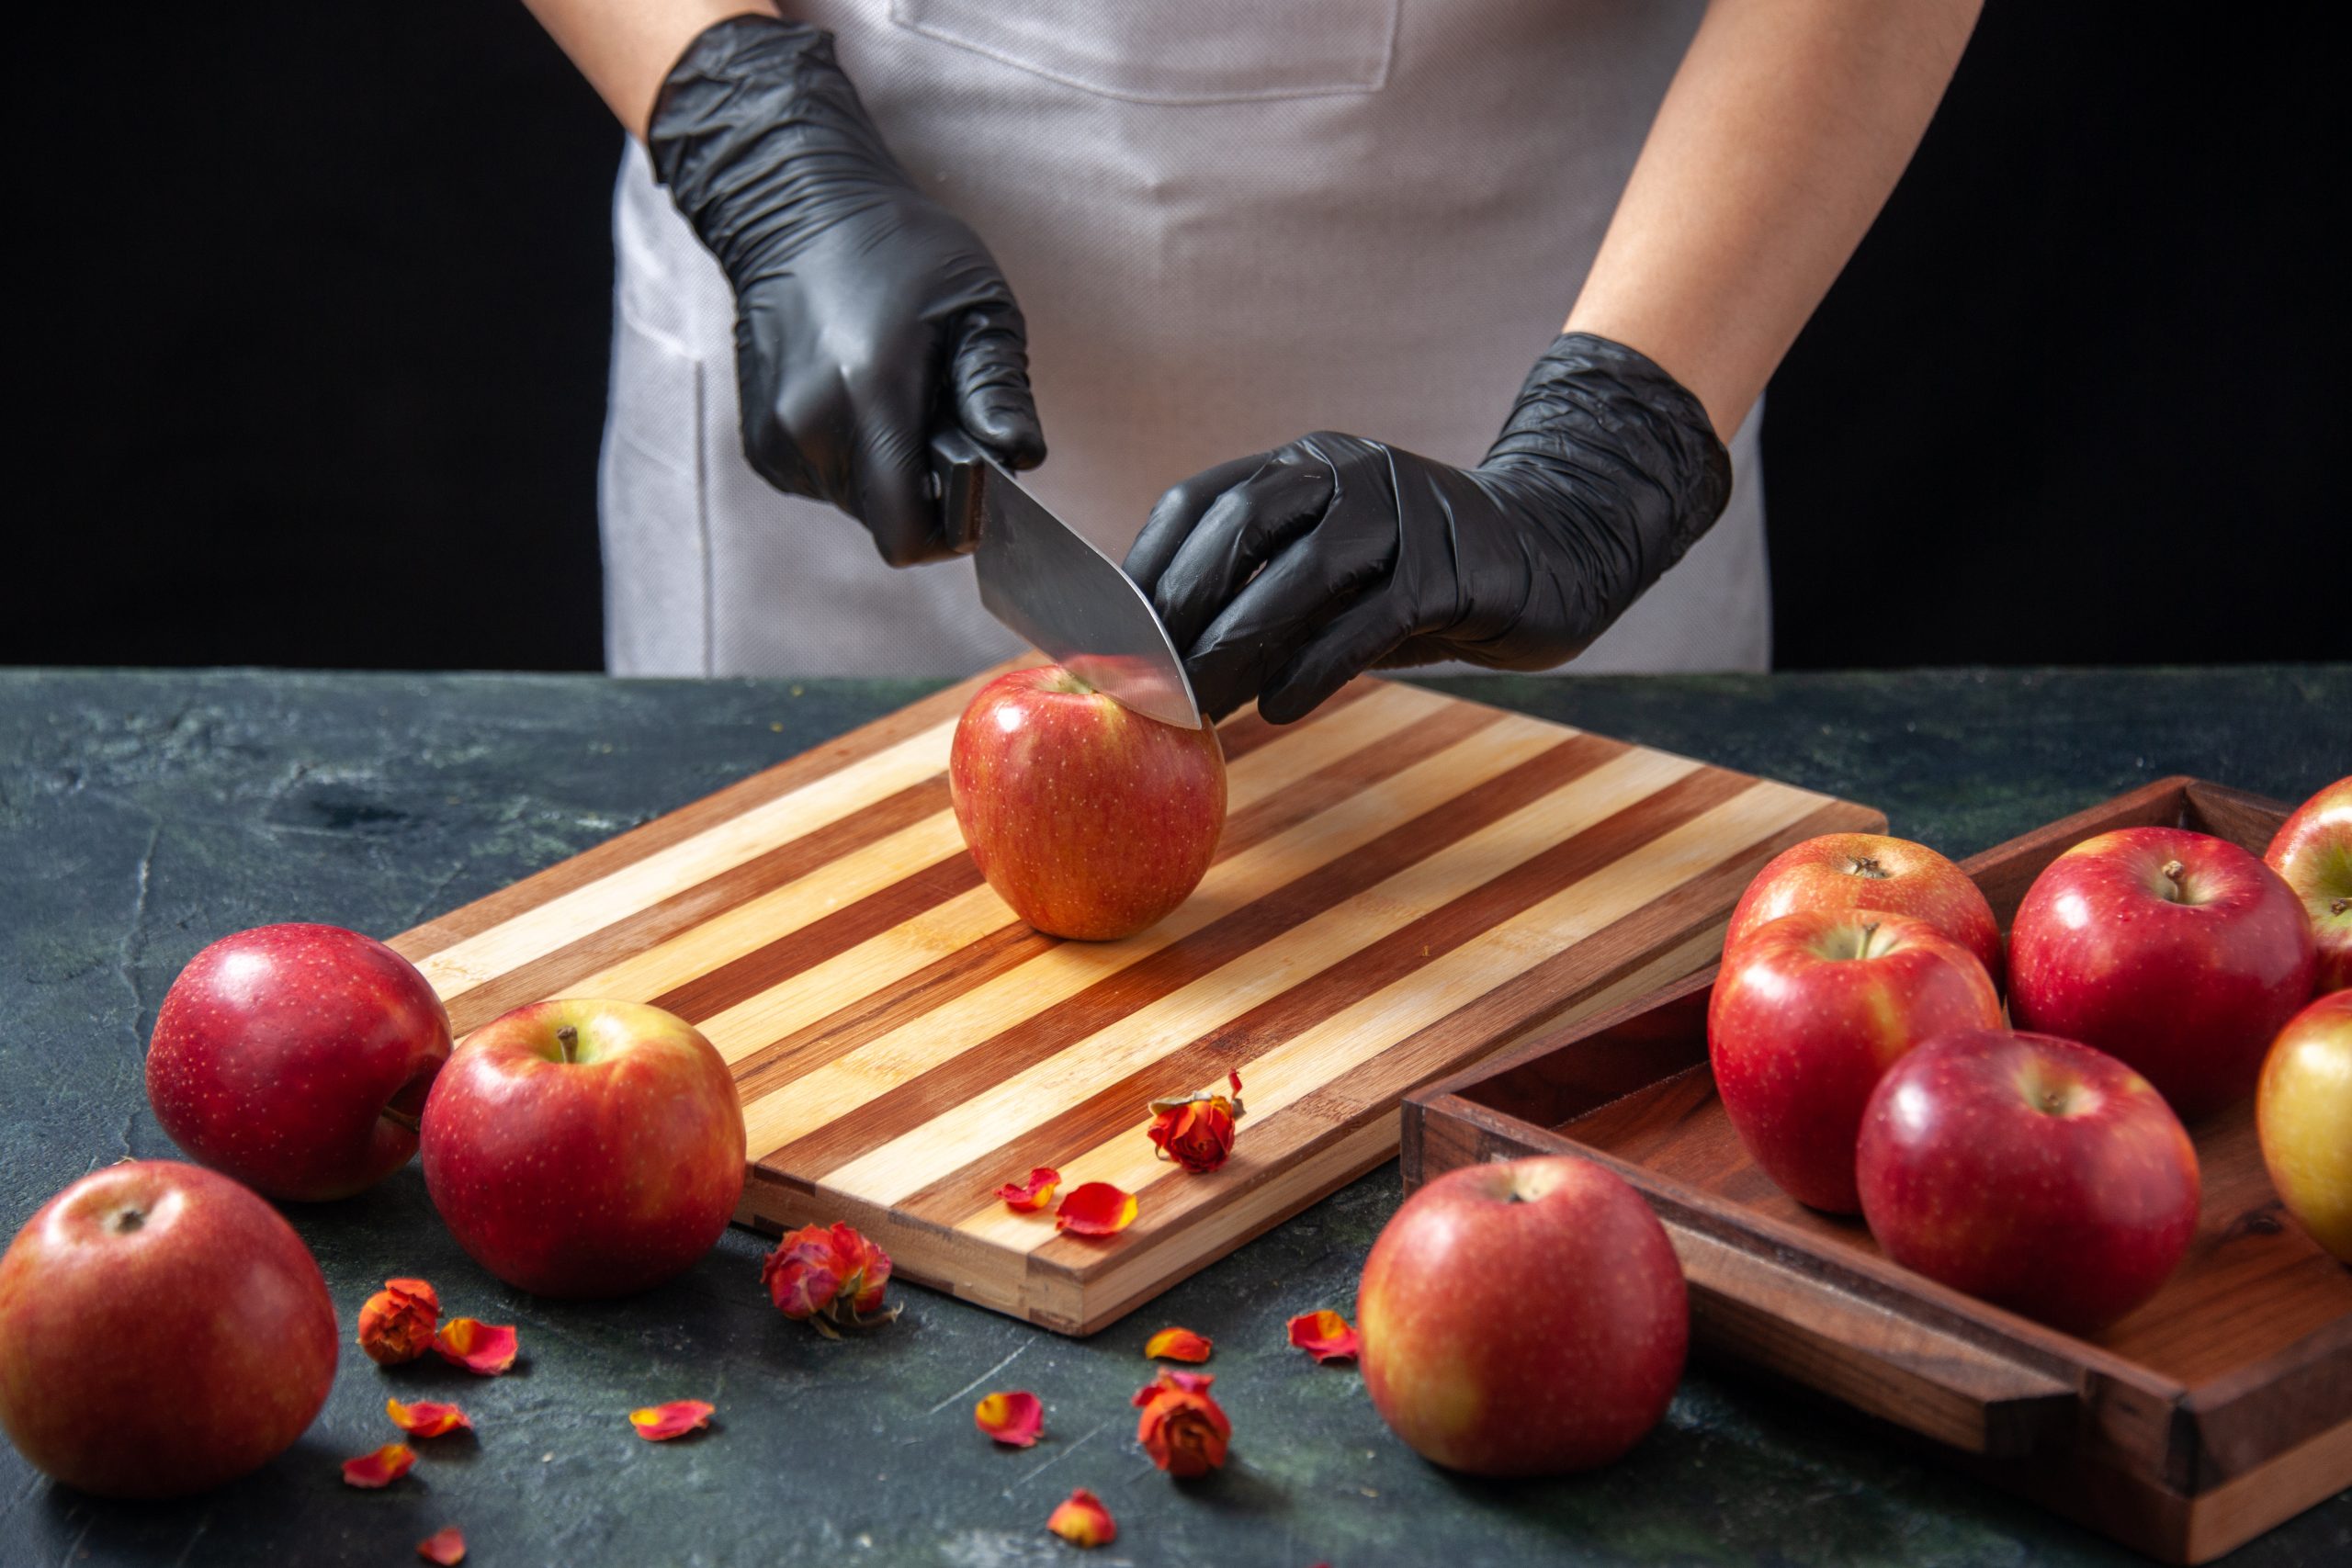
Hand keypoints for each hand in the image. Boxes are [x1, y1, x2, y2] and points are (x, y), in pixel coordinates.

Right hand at [649, 17, 1042, 564]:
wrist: (795, 212)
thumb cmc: (897, 249)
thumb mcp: (975, 305)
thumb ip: (998, 389)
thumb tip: (1019, 456)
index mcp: (870, 395)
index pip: (907, 532)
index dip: (952, 528)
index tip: (972, 486)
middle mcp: (811, 427)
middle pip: (886, 521)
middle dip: (923, 488)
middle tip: (935, 417)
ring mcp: (778, 439)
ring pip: (855, 504)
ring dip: (887, 471)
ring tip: (893, 396)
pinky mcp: (761, 444)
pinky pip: (823, 483)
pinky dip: (851, 458)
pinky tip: (854, 396)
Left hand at [1125, 334, 1732, 722]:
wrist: (1554, 556)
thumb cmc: (1420, 583)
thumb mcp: (1331, 584)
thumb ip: (1262, 603)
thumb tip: (1163, 666)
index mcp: (1302, 465)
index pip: (1199, 502)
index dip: (1146, 567)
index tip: (1106, 636)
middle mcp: (1346, 470)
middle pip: (1241, 526)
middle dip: (1181, 607)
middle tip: (1143, 678)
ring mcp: (1405, 509)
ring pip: (1305, 568)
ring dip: (1240, 641)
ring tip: (1199, 705)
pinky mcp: (1454, 564)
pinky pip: (1374, 615)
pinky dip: (1319, 664)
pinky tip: (1281, 707)